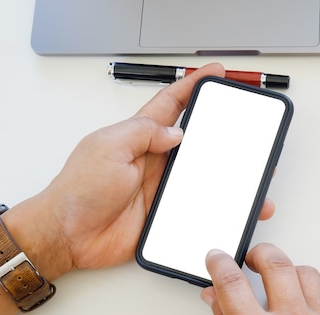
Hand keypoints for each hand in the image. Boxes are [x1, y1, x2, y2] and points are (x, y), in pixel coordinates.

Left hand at [12, 63, 274, 278]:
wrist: (69, 235)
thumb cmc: (78, 190)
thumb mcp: (107, 148)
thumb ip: (142, 133)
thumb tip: (176, 131)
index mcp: (139, 136)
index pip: (172, 104)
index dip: (193, 86)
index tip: (216, 74)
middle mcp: (154, 160)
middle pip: (195, 140)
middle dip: (221, 132)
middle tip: (246, 129)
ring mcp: (161, 188)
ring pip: (202, 176)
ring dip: (225, 175)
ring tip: (250, 175)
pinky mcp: (165, 214)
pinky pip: (197, 207)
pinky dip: (215, 207)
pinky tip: (228, 209)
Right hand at [202, 243, 319, 314]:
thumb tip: (214, 296)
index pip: (232, 282)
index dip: (220, 262)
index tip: (218, 257)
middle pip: (275, 263)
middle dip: (259, 253)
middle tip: (252, 260)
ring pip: (306, 273)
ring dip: (288, 274)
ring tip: (280, 287)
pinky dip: (316, 297)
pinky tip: (305, 309)